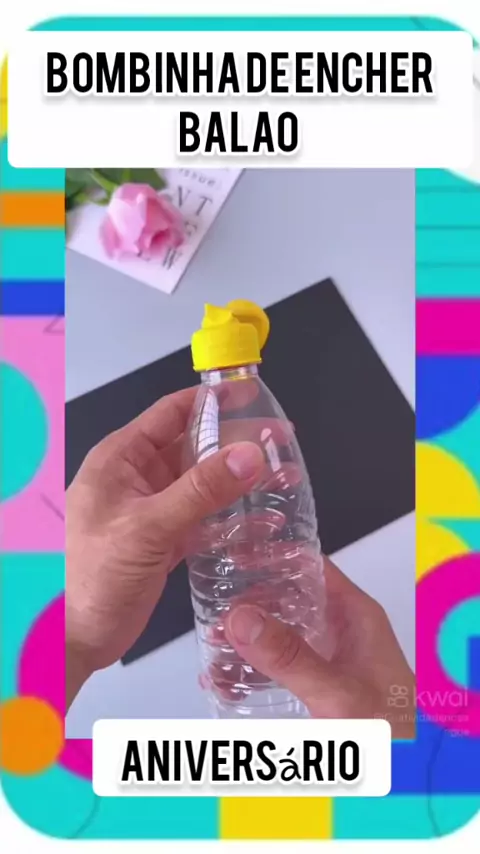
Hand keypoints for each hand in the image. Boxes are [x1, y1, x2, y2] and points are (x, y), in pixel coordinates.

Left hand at [66, 387, 264, 708]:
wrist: (72, 639)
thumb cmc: (87, 578)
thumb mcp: (147, 527)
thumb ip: (200, 491)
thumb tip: (245, 456)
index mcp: (121, 459)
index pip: (171, 413)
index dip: (212, 401)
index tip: (250, 395)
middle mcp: (137, 479)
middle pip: (194, 447)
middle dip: (236, 444)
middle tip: (278, 442)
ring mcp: (152, 510)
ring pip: (202, 484)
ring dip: (237, 482)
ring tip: (281, 479)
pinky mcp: (163, 540)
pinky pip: (203, 518)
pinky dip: (229, 517)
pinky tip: (260, 520)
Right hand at [225, 556, 415, 738]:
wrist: (411, 771)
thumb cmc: (392, 730)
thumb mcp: (336, 690)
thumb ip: (290, 657)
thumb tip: (242, 617)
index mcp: (354, 613)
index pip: (308, 564)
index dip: (271, 556)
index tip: (231, 559)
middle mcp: (341, 627)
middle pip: (287, 597)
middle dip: (248, 604)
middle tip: (213, 613)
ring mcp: (331, 654)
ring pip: (280, 631)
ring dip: (246, 638)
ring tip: (212, 647)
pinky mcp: (322, 680)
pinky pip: (281, 663)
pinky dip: (254, 668)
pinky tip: (227, 680)